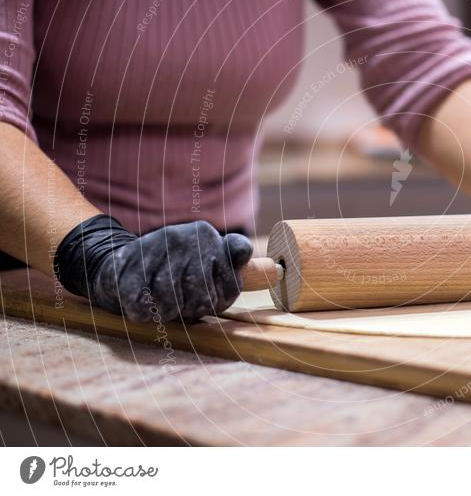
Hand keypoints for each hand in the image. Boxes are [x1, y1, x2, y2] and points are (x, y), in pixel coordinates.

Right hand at [55, 215, 252, 321]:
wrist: (116, 265)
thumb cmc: (172, 271)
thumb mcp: (210, 264)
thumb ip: (237, 266)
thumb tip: (275, 271)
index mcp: (208, 236)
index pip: (230, 283)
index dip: (219, 298)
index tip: (208, 295)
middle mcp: (184, 236)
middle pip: (201, 300)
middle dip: (190, 310)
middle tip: (181, 303)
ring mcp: (156, 246)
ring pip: (171, 304)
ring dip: (166, 312)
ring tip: (161, 301)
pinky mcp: (126, 265)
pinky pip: (142, 307)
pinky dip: (142, 313)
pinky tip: (141, 302)